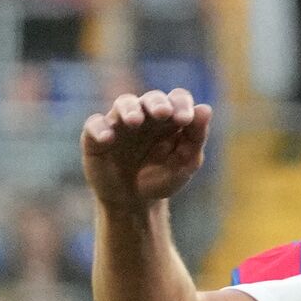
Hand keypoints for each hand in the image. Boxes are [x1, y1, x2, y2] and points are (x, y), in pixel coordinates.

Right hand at [81, 88, 211, 209]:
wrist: (134, 202)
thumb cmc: (162, 178)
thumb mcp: (185, 163)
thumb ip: (196, 137)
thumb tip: (205, 108)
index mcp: (170, 118)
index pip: (178, 98)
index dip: (182, 104)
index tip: (186, 119)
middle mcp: (145, 115)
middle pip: (152, 97)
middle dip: (157, 103)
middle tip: (163, 113)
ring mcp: (120, 123)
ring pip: (123, 103)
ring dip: (129, 109)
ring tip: (135, 121)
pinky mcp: (96, 137)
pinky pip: (94, 124)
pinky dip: (99, 128)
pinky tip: (108, 139)